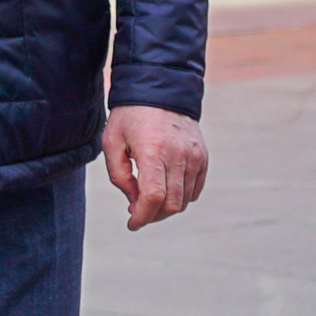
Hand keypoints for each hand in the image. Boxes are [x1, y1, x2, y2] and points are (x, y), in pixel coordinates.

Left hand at [104, 105, 207, 229]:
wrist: (160, 91)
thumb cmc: (130, 117)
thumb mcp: (112, 141)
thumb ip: (119, 175)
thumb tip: (134, 203)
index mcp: (152, 150)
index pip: (154, 196)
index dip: (143, 216)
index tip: (132, 224)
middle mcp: (178, 156)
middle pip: (172, 204)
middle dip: (153, 215)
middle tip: (137, 213)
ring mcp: (195, 157)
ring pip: (185, 200)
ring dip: (166, 208)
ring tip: (147, 199)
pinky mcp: (203, 158)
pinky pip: (195, 189)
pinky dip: (181, 197)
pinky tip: (164, 189)